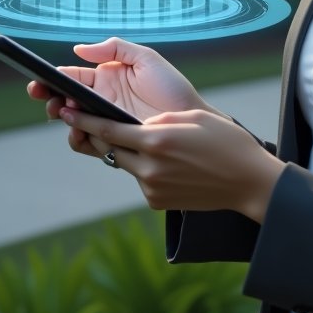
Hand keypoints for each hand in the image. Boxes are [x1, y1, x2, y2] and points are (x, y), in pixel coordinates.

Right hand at [26, 37, 216, 129]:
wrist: (192, 120)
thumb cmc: (172, 87)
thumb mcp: (146, 58)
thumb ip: (114, 48)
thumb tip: (78, 49)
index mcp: (107, 78)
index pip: (72, 77)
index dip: (52, 79)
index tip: (39, 80)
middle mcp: (102, 101)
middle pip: (65, 100)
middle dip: (49, 98)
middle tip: (46, 98)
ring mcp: (105, 123)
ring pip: (72, 123)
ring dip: (62, 118)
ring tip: (63, 113)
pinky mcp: (112, 143)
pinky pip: (87, 144)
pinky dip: (78, 138)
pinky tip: (79, 131)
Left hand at [62, 106, 283, 222]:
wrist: (246, 180)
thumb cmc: (223, 141)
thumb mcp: (189, 118)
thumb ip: (157, 120)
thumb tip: (137, 127)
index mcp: (156, 140)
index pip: (108, 128)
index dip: (83, 119)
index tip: (65, 110)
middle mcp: (149, 167)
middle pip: (109, 148)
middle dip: (99, 134)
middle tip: (91, 119)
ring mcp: (151, 187)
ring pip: (124, 164)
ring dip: (126, 151)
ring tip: (142, 139)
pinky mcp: (155, 202)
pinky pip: (139, 178)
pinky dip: (143, 167)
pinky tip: (165, 161)